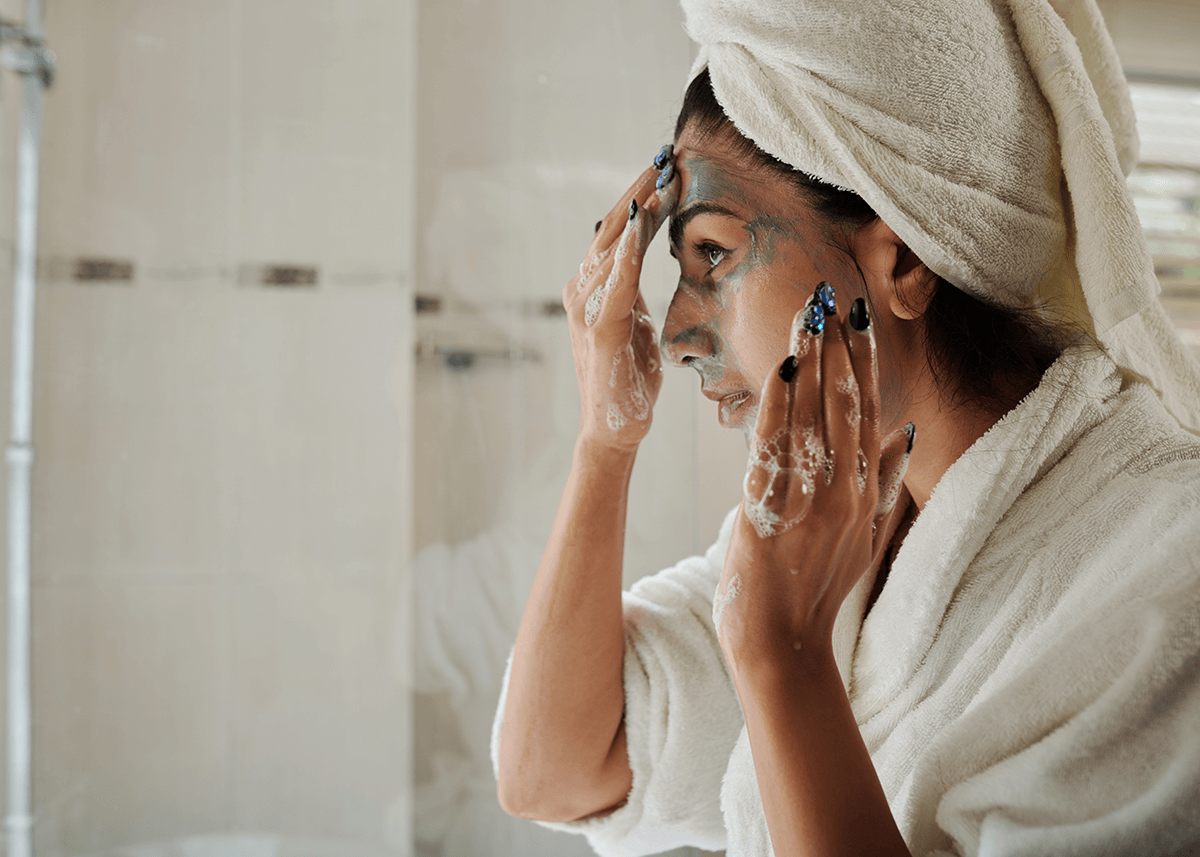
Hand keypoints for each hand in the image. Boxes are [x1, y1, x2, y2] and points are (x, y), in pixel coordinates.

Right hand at [563, 163, 678, 451]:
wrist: (614, 428)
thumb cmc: (629, 379)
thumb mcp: (635, 323)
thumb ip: (632, 292)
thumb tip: (639, 259)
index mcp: (592, 287)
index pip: (619, 231)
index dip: (641, 197)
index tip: (668, 166)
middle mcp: (582, 290)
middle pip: (613, 227)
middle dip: (641, 188)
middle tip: (667, 154)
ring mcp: (587, 308)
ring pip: (615, 246)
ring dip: (640, 208)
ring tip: (664, 176)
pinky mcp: (602, 329)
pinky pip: (617, 281)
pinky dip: (630, 250)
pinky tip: (644, 222)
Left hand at [714, 288, 913, 668]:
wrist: (782, 644)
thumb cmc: (817, 589)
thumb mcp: (865, 537)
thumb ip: (885, 483)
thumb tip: (906, 432)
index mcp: (864, 491)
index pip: (867, 411)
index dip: (863, 361)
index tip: (858, 318)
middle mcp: (843, 490)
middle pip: (845, 404)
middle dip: (837, 347)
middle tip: (830, 296)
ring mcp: (809, 502)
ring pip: (814, 418)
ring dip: (811, 363)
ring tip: (808, 316)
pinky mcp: (770, 513)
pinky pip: (777, 449)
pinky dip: (781, 407)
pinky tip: (782, 371)